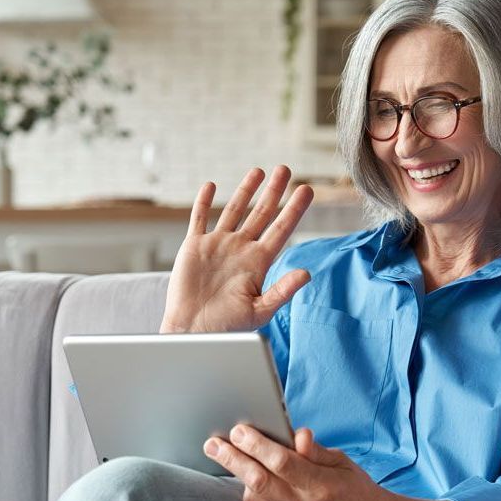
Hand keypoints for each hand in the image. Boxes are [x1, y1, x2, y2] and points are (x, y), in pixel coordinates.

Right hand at [160, 166, 313, 332]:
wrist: (193, 332)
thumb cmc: (228, 326)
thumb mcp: (260, 310)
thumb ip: (282, 290)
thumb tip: (307, 274)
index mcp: (259, 262)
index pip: (281, 229)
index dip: (294, 209)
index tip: (307, 190)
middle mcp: (241, 249)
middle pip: (261, 213)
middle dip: (274, 191)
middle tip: (285, 169)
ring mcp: (218, 245)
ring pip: (234, 210)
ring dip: (245, 190)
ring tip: (258, 171)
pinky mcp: (194, 246)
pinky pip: (199, 218)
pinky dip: (204, 202)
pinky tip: (211, 186)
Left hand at [204, 425, 390, 500]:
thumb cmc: (358, 487)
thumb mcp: (343, 462)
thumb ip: (316, 450)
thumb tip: (297, 434)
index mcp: (322, 485)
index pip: (281, 463)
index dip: (257, 445)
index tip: (238, 429)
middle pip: (259, 481)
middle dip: (232, 460)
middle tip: (212, 444)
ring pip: (255, 499)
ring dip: (237, 475)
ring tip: (223, 454)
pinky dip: (250, 491)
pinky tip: (244, 475)